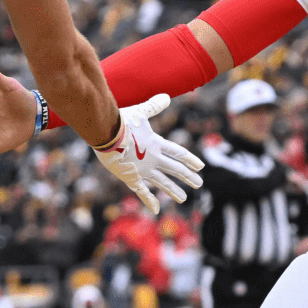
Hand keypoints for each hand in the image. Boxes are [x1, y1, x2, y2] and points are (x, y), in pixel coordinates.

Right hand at [91, 94, 204, 213]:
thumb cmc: (121, 120)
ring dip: (173, 190)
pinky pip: (142, 192)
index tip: (201, 166)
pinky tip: (158, 210)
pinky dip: (150, 201)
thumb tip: (167, 96)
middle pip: (175, 169)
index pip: (178, 153)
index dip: (190, 159)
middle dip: (188, 177)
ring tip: (183, 198)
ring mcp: (143, 170)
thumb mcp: (140, 112)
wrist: (106, 134)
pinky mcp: (131, 178)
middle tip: (199, 184)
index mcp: (157, 143)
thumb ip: (154, 106)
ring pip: (162, 182)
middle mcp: (154, 158)